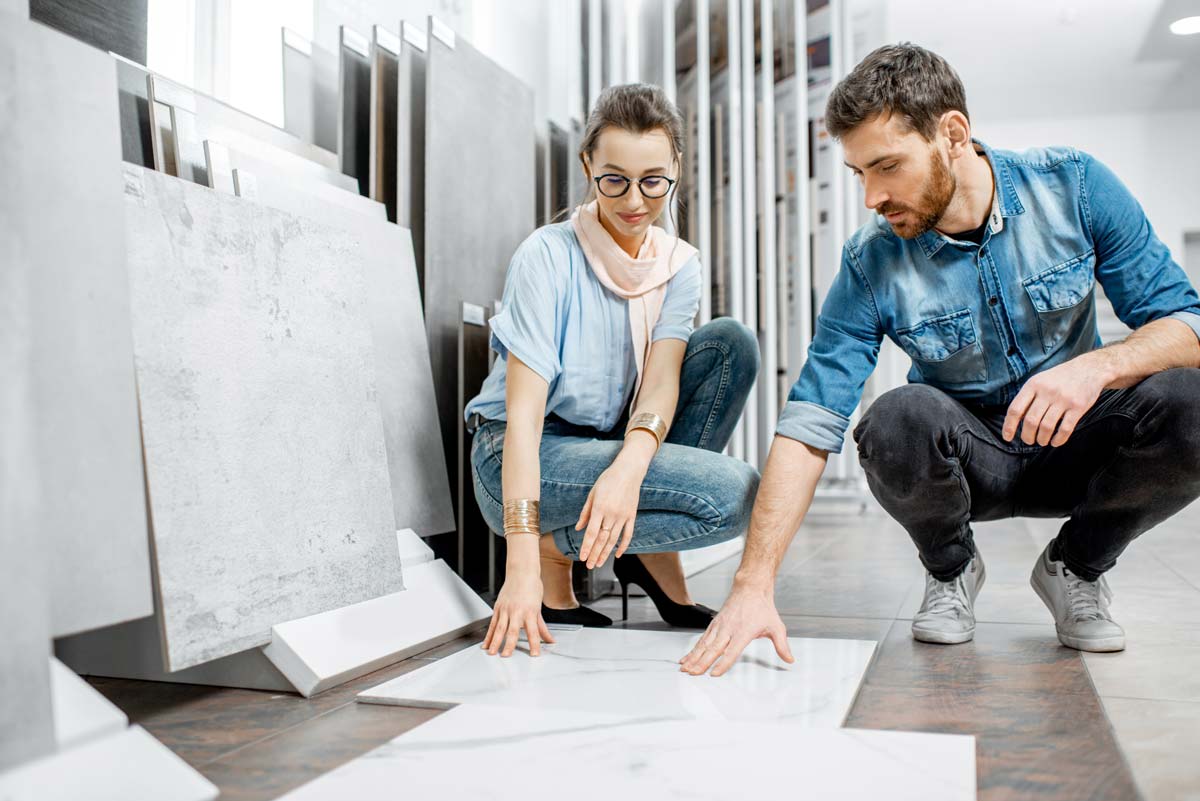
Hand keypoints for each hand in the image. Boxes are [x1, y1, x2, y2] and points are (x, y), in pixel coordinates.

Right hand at [482, 570, 554, 657]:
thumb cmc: (532, 587)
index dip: (534, 643)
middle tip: (506, 656)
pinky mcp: (498, 607)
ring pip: (499, 628)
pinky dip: (488, 635)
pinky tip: (486, 643)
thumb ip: (542, 626)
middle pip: (513, 630)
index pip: (533, 631)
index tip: (535, 654)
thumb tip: (550, 639)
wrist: (521, 571)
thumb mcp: (538, 607)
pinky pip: (492, 623)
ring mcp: (506, 609)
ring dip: (495, 641)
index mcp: (530, 611)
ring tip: (492, 652)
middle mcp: (517, 611)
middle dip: (509, 644)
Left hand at [575, 457, 645, 569]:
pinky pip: (628, 534)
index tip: (582, 557)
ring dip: (606, 553)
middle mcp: (611, 514)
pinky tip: (617, 554)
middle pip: (602, 539)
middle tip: (589, 566)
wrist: (629, 471)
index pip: (591, 533)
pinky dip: (623, 546)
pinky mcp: (632, 516)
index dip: (586, 547)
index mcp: (600, 508)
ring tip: (599, 563)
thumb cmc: (608, 480)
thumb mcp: (592, 493)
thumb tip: (579, 528)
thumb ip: (585, 512)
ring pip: (614, 539)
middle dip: (595, 554)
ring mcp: (623, 516)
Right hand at [678, 583, 793, 676]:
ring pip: (704, 644)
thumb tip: (789, 659)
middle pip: (713, 649)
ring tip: (684, 668)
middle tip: (692, 674)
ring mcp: (720, 626)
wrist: (750, 588)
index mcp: (743, 631)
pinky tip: (686, 658)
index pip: (731, 651)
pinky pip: (702, 639)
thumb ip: (782, 645)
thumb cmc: (762, 607)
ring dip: (693, 657)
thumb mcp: (776, 626)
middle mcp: (729, 629)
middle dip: (701, 663)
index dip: (723, 663)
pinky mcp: (714, 624)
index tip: (714, 674)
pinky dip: (693, 650)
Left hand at [1002, 353, 1109, 446]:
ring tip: (1041, 441)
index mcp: (1033, 385)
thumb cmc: (1060, 378)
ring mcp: (1063, 399)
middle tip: (1029, 440)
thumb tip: (1015, 420)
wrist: (1089, 368)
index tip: (1007, 437)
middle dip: (1027, 436)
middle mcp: (1047, 391)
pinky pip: (1065, 428)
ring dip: (1042, 439)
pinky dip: (1058, 439)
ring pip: (1046, 427)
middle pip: (1030, 421)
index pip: (1015, 409)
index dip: (1009, 426)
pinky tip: (1055, 442)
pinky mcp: (1078, 406)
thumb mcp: (1039, 380)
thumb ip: (1028, 397)